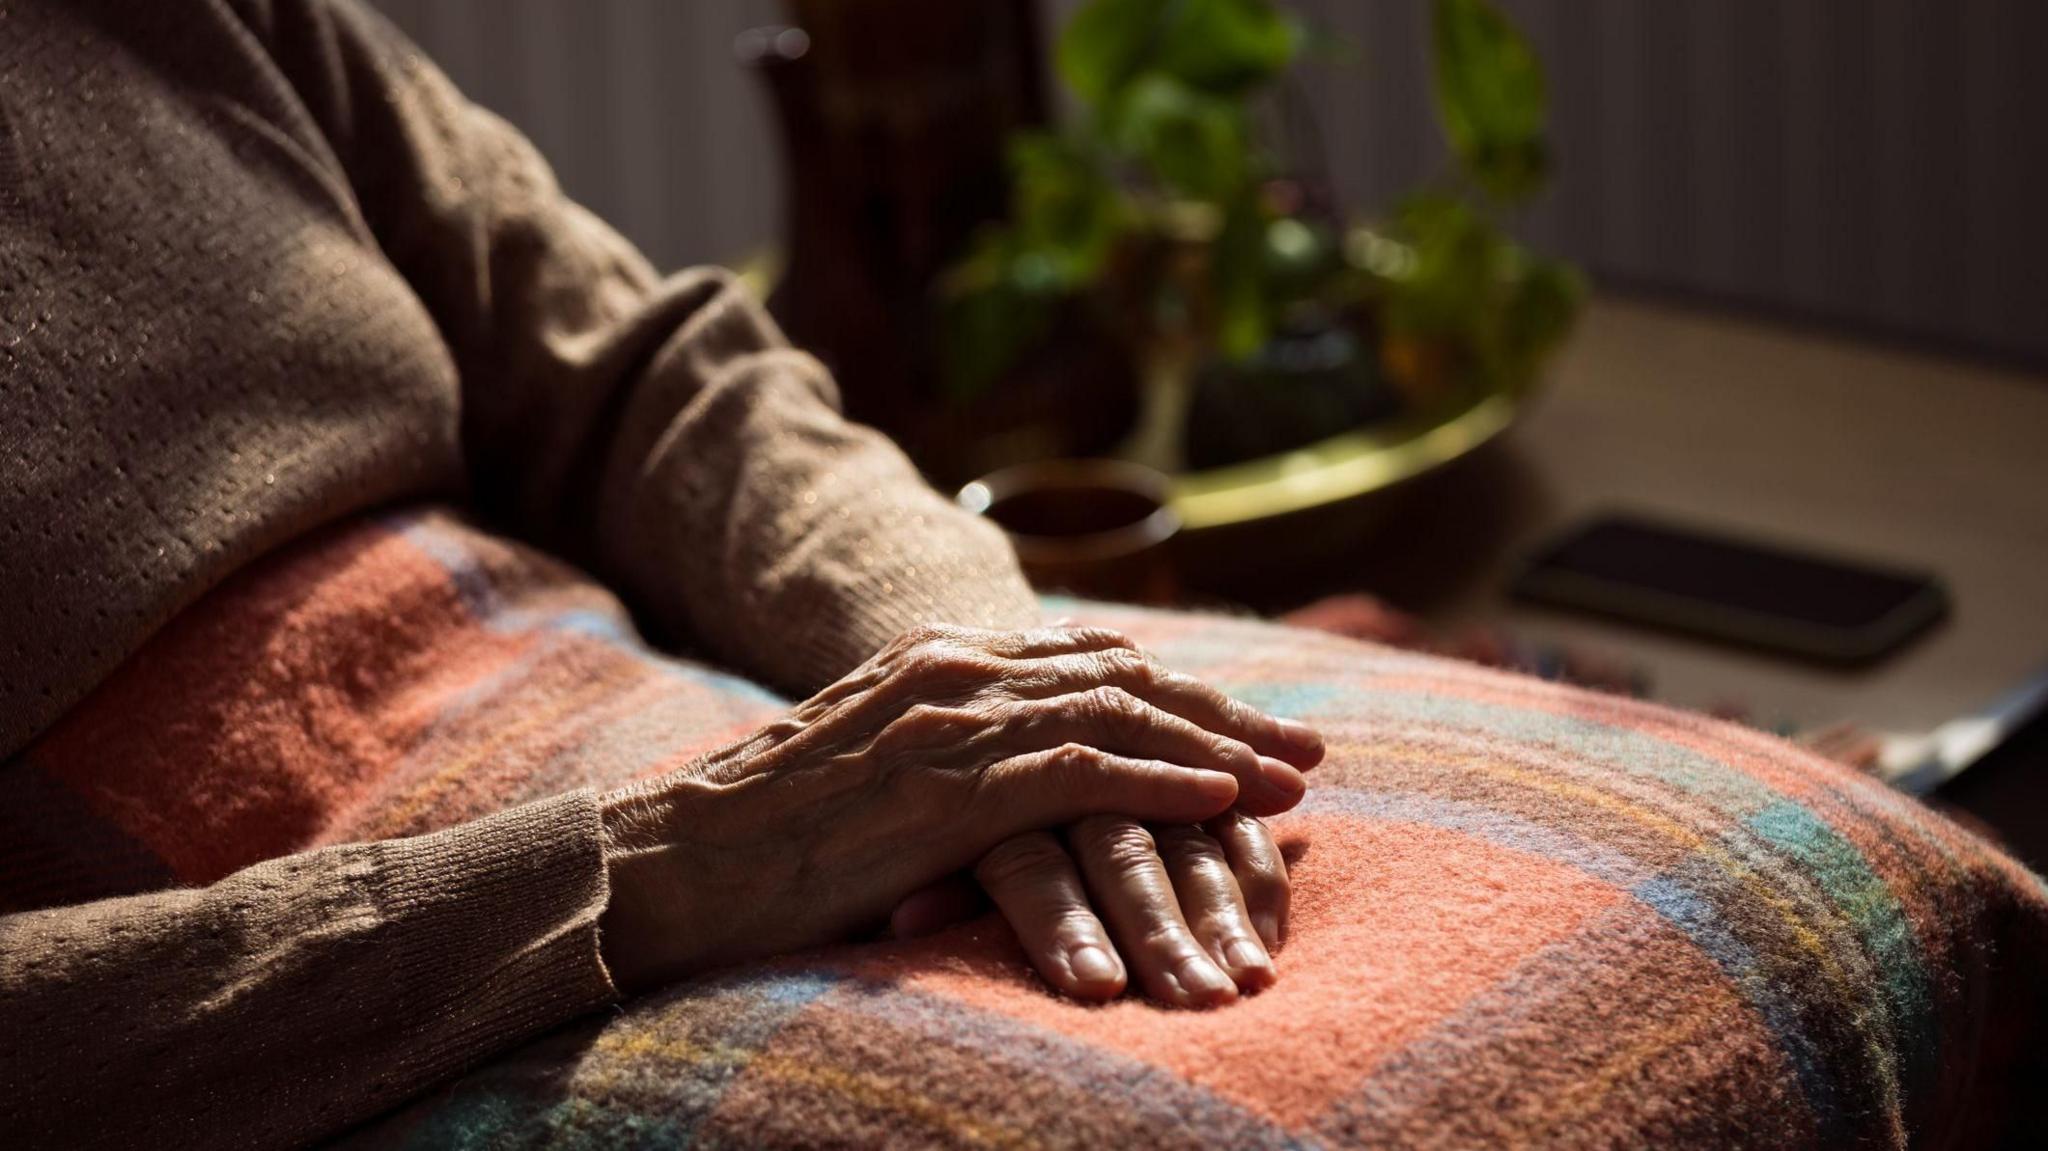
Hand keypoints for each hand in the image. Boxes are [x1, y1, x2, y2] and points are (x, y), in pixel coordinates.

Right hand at [595, 624, 1318, 991]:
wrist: (674, 861)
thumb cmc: (769, 834)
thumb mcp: (874, 763)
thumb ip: (951, 747)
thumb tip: (1024, 779)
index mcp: (940, 658)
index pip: (1092, 658)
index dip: (1183, 692)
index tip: (1250, 724)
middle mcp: (954, 670)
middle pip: (1126, 677)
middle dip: (1225, 712)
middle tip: (1307, 752)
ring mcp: (948, 724)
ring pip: (1118, 717)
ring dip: (1218, 748)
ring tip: (1291, 783)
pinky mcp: (942, 788)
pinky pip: (1079, 774)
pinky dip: (1160, 784)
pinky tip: (1220, 804)